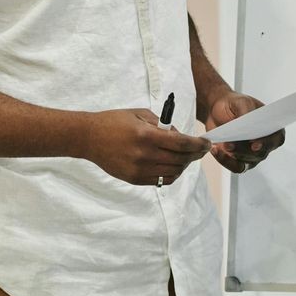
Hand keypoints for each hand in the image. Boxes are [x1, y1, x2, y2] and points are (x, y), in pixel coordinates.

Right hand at [81, 109, 209, 186]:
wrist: (88, 138)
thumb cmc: (114, 121)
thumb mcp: (140, 115)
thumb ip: (163, 125)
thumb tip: (181, 137)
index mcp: (146, 136)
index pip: (182, 144)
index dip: (198, 145)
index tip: (206, 144)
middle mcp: (144, 155)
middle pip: (180, 159)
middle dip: (195, 155)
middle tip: (200, 150)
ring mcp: (139, 170)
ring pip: (173, 172)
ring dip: (184, 165)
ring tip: (186, 157)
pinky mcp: (134, 179)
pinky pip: (161, 181)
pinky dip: (172, 174)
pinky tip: (173, 165)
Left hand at [204, 92, 283, 174]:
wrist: (217, 110)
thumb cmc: (234, 105)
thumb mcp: (241, 102)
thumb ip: (246, 111)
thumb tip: (247, 122)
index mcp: (272, 128)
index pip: (276, 139)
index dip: (267, 143)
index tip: (254, 144)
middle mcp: (264, 144)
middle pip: (260, 154)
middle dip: (244, 150)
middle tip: (230, 144)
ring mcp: (252, 154)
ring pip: (247, 161)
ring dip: (233, 155)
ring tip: (221, 145)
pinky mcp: (238, 160)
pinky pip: (234, 166)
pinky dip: (224, 160)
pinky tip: (215, 150)